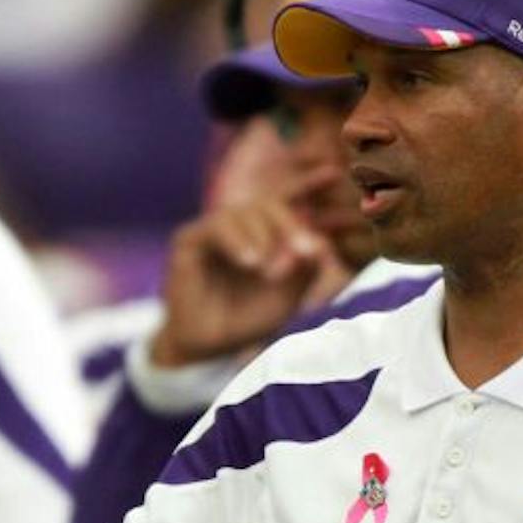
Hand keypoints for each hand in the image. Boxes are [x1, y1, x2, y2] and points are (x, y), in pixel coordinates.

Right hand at [147, 197, 336, 368]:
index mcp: (263, 234)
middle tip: (304, 251)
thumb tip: (319, 244)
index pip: (286, 201)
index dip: (307, 184)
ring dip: (263, 238)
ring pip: (243, 213)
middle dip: (289, 224)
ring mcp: (212, 231)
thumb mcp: (287, 296)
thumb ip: (305, 270)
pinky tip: (250, 262)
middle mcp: (238, 227)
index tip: (333, 175)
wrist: (209, 348)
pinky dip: (237, 242)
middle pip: (267, 205)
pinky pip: (217, 226)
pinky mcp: (188, 239)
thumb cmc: (247, 321)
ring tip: (268, 271)